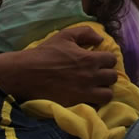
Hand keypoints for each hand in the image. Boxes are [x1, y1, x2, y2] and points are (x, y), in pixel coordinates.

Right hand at [0, 26, 117, 105]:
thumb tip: (100, 39)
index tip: (100, 61)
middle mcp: (90, 76)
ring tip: (96, 88)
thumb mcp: (65, 35)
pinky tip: (88, 97)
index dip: (107, 59)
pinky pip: (94, 106)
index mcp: (89, 59)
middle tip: (99, 74)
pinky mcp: (76, 103)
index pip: (112, 60)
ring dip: (104, 90)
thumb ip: (86, 33)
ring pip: (108, 95)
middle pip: (113, 77)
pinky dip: (94, 102)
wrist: (26, 73)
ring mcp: (84, 91)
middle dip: (108, 75)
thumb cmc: (45, 53)